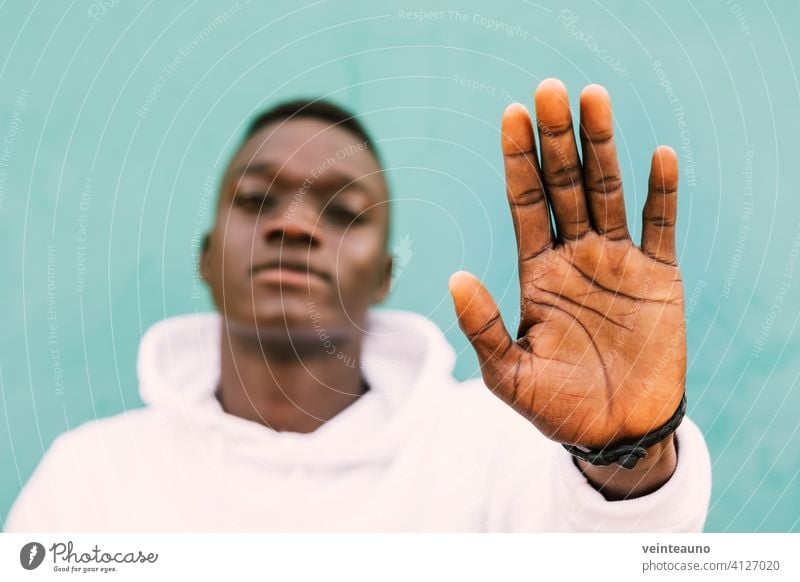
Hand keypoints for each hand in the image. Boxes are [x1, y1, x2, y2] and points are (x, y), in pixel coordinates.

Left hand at [449, 79, 684, 450]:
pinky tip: (657, 156)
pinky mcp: (659, 279)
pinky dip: (661, 193)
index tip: (511, 115)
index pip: (526, 204)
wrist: (616, 435)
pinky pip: (660, 228)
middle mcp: (575, 258)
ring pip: (608, 193)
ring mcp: (617, 264)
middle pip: (564, 186)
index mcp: (538, 273)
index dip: (518, 161)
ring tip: (592, 98)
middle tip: (548, 90)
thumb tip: (454, 277)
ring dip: (602, 147)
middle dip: (556, 140)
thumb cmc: (558, 409)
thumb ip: (483, 328)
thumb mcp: (509, 375)